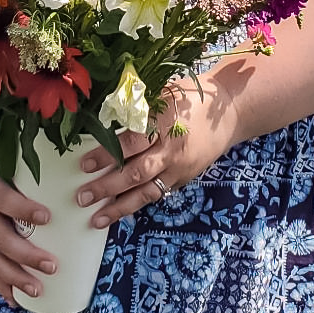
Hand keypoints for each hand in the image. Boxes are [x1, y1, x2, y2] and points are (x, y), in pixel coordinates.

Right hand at [0, 142, 57, 307]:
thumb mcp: (3, 159)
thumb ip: (29, 171)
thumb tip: (72, 176)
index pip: (4, 199)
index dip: (23, 209)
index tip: (47, 217)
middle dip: (26, 255)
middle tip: (52, 266)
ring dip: (15, 277)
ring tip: (37, 290)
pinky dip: (0, 284)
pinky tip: (15, 300)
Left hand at [73, 78, 232, 227]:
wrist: (230, 113)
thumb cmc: (189, 98)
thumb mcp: (162, 93)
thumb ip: (135, 106)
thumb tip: (100, 116)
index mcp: (164, 124)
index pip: (131, 142)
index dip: (107, 154)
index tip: (84, 164)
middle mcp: (172, 150)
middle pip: (136, 172)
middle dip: (107, 187)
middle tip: (83, 196)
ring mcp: (179, 169)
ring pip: (147, 192)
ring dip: (120, 207)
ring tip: (97, 219)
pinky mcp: (183, 179)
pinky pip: (157, 195)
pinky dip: (137, 205)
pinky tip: (119, 213)